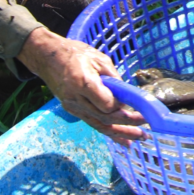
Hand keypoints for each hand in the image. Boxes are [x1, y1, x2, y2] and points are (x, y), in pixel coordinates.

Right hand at [17, 28, 145, 142]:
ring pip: (99, 125)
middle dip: (127, 124)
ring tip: (139, 138)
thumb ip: (114, 79)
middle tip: (146, 128)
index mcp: (83, 82)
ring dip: (120, 134)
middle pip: (104, 117)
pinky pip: (93, 123)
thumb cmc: (75, 53)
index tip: (134, 102)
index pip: (106, 103)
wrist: (48, 56)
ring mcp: (72, 107)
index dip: (121, 106)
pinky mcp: (72, 111)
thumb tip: (128, 94)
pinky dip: (109, 133)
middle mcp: (76, 98)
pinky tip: (123, 141)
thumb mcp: (100, 59)